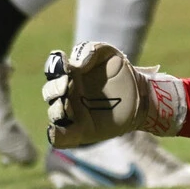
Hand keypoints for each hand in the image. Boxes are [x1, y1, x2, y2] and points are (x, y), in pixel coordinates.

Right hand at [43, 42, 178, 147]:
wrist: (139, 93)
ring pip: (53, 114)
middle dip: (54, 88)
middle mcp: (66, 94)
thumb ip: (90, 51)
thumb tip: (76, 65)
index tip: (65, 66)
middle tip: (67, 86)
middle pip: (50, 92)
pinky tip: (55, 130)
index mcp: (69, 73)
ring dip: (55, 110)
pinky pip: (60, 137)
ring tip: (65, 106)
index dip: (54, 66)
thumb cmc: (119, 70)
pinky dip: (54, 135)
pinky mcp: (79, 131)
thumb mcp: (107, 53)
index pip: (53, 69)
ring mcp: (72, 113)